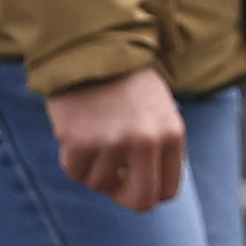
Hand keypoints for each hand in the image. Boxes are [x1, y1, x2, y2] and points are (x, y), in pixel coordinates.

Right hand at [46, 66, 187, 211]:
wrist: (92, 45)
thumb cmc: (127, 80)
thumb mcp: (159, 110)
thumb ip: (159, 147)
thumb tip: (149, 190)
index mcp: (172, 134)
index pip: (167, 190)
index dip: (147, 193)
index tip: (132, 182)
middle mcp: (147, 141)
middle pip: (140, 200)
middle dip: (123, 198)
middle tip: (111, 185)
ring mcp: (113, 141)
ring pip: (99, 184)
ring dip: (93, 170)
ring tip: (92, 142)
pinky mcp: (80, 140)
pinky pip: (75, 172)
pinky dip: (73, 161)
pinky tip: (75, 138)